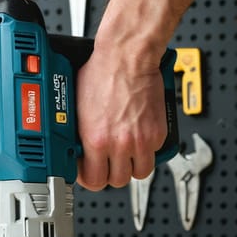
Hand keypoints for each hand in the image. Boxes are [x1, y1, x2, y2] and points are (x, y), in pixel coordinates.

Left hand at [75, 47, 167, 189]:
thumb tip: (77, 146)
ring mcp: (141, 140)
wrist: (127, 56)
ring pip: (140, 173)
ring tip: (126, 154)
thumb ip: (80, 133)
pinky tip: (139, 138)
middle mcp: (120, 144)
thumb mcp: (79, 107)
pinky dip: (148, 150)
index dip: (91, 179)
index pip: (94, 180)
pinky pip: (154, 154)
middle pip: (117, 181)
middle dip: (111, 173)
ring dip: (132, 167)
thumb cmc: (102, 73)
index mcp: (96, 140)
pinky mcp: (158, 132)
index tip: (90, 173)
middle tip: (108, 163)